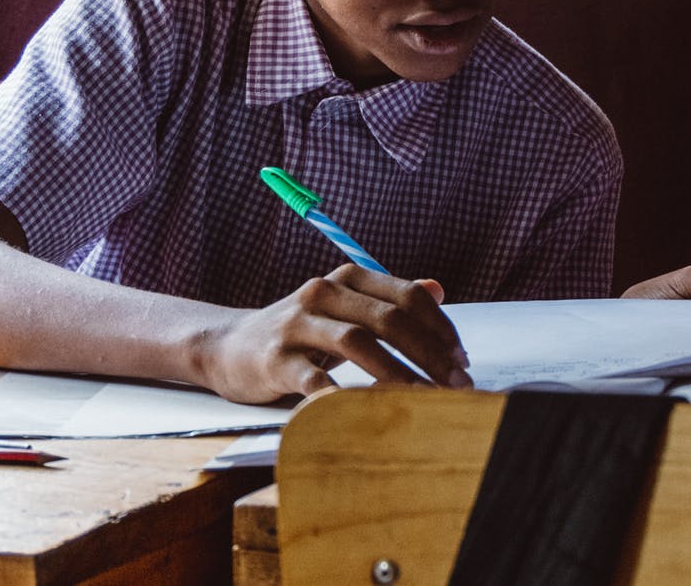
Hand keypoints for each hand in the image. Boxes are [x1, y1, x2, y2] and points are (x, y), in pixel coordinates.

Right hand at [197, 266, 470, 403]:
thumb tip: (439, 289)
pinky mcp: (274, 359)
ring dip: (398, 374)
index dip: (441, 328)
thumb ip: (388, 300)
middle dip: (429, 353)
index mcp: (348, 278)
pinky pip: (314, 379)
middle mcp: (323, 292)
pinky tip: (367, 412)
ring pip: (358, 342)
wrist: (228, 346)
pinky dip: (344, 396)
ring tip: (425, 400)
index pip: (407, 296)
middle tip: (455, 385)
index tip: (462, 359)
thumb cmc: (300, 332)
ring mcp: (296, 324)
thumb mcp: (344, 308)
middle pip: (389, 318)